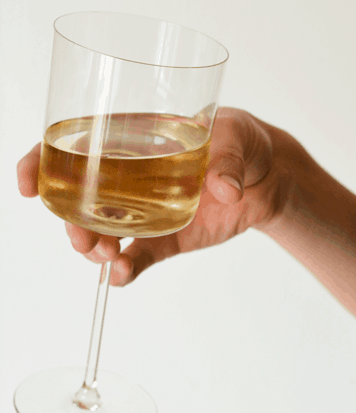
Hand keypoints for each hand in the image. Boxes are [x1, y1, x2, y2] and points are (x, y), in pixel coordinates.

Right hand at [17, 108, 293, 285]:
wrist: (269, 178)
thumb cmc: (244, 141)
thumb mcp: (237, 136)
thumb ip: (228, 159)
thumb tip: (223, 188)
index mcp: (131, 138)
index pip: (73, 146)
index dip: (41, 161)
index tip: (28, 183)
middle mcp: (129, 176)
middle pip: (78, 198)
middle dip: (68, 220)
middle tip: (82, 237)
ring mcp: (145, 210)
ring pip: (102, 233)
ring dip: (93, 248)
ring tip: (106, 257)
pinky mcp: (166, 239)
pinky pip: (137, 258)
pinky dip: (125, 270)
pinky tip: (120, 277)